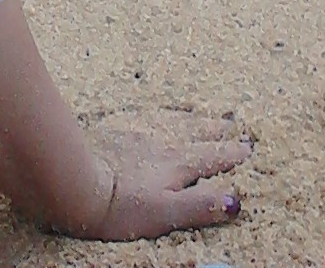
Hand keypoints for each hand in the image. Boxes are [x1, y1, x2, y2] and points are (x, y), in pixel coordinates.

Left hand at [83, 113, 251, 239]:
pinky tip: (159, 112)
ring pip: (174, 120)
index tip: (249, 147)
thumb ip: (201, 206)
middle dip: (217, 130)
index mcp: (177, 163)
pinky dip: (162, 112)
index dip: (232, 154)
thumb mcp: (165, 213)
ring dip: (193, 118)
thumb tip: (236, 201)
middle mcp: (162, 141)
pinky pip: (147, 113)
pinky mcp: (117, 126)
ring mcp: (139, 130)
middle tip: (234, 124)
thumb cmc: (120, 205)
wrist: (76, 179)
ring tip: (204, 115)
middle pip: (196, 132)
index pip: (212, 157)